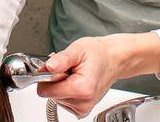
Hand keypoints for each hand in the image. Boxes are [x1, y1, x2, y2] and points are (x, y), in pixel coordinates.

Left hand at [35, 33, 159, 118]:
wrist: (114, 60)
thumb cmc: (99, 54)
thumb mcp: (78, 49)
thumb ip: (61, 60)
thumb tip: (48, 67)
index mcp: (81, 89)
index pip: (45, 91)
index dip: (46, 77)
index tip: (56, 67)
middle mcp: (83, 103)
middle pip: (50, 94)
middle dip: (55, 80)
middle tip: (68, 68)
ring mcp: (83, 108)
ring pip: (56, 98)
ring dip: (61, 84)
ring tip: (74, 73)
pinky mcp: (82, 110)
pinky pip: (63, 101)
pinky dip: (66, 90)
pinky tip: (76, 81)